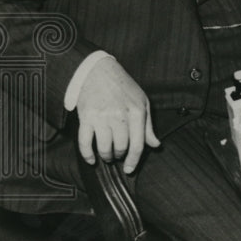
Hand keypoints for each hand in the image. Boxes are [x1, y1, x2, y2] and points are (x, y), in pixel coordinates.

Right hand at [75, 56, 159, 173]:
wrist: (99, 71)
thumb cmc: (123, 87)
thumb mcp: (142, 102)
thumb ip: (148, 126)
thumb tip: (155, 145)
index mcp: (137, 112)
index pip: (138, 144)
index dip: (134, 160)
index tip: (129, 169)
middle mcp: (120, 116)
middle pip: (121, 147)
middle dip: (119, 156)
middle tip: (118, 155)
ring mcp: (101, 117)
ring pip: (104, 147)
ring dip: (106, 156)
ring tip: (107, 155)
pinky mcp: (86, 117)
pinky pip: (85, 142)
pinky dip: (87, 155)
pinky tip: (91, 159)